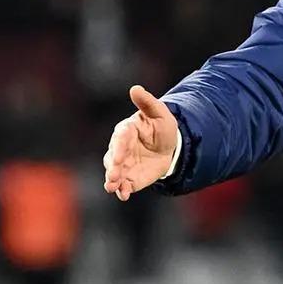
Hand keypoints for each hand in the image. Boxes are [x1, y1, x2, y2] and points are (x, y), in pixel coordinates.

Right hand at [103, 85, 177, 201]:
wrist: (169, 146)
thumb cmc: (161, 126)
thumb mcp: (159, 113)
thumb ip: (147, 102)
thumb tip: (135, 88)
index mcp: (126, 130)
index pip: (120, 138)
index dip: (119, 147)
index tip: (120, 156)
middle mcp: (120, 148)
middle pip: (113, 158)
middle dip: (113, 168)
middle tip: (113, 177)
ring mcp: (123, 164)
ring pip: (114, 173)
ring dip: (113, 181)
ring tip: (114, 188)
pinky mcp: (129, 177)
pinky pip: (124, 184)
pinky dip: (123, 190)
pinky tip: (124, 195)